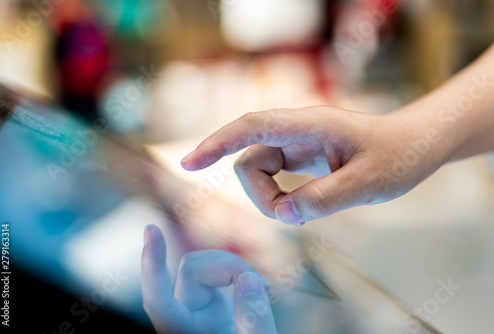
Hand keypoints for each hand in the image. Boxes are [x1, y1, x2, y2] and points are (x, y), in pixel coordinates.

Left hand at [142, 224, 276, 333]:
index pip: (158, 300)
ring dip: (232, 267)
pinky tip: (257, 285)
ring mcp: (194, 311)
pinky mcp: (206, 304)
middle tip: (264, 284)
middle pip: (191, 270)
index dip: (152, 265)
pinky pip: (214, 274)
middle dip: (227, 265)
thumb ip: (254, 318)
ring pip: (200, 267)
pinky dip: (235, 272)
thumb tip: (248, 279)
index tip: (151, 229)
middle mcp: (183, 321)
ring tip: (264, 286)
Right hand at [180, 107, 446, 224]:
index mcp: (309, 125)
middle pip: (250, 161)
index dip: (217, 143)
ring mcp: (296, 143)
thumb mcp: (368, 184)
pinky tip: (303, 205)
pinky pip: (274, 178)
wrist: (414, 145)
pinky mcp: (300, 156)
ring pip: (259, 172)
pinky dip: (281, 197)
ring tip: (310, 210)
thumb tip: (284, 214)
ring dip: (273, 199)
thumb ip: (325, 198)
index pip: (251, 128)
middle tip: (296, 215)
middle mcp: (295, 130)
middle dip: (262, 195)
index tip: (190, 162)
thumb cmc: (398, 156)